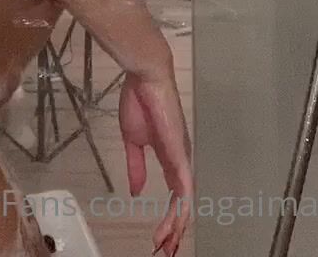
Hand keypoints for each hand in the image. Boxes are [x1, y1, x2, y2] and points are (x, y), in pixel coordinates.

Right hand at [118, 71, 192, 255]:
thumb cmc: (139, 101)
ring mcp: (181, 157)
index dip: (168, 218)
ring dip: (176, 224)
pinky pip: (184, 186)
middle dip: (174, 229)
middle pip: (181, 204)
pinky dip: (181, 206)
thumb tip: (136, 191)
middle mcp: (178, 161)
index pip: (173, 196)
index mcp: (167, 157)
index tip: (158, 238)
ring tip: (167, 244)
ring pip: (185, 200)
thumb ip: (136, 166)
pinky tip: (177, 221)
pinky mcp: (179, 152)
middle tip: (164, 250)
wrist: (145, 78)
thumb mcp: (132, 140)